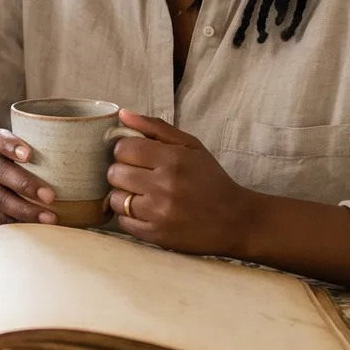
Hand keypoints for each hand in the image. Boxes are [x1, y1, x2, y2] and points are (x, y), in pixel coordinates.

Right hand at [0, 129, 61, 226]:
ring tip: (50, 219)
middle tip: (50, 196)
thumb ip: (62, 158)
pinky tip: (38, 232)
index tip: (28, 154)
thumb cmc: (34, 174)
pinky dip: (19, 226)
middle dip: (24, 183)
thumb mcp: (40, 160)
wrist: (2, 196)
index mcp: (0, 149)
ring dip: (25, 209)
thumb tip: (108, 168)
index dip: (10, 144)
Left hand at [105, 110, 259, 254]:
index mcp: (173, 159)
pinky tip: (146, 211)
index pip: (123, 148)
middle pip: (115, 173)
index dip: (126, 150)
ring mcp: (159, 213)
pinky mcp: (156, 235)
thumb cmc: (210, 179)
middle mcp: (164, 186)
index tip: (137, 156)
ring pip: (116, 198)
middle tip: (140, 175)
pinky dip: (130, 217)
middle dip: (123, 172)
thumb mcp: (191, 146)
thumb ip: (155, 127)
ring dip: (125, 195)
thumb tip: (122, 114)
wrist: (234, 220)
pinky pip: (123, 222)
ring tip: (143, 194)